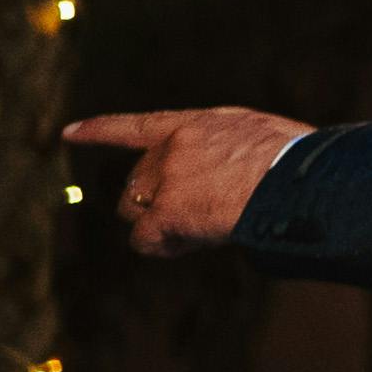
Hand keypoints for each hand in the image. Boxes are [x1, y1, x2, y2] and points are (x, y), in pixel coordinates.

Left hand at [66, 108, 307, 254]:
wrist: (302, 181)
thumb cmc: (303, 166)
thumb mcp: (265, 139)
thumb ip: (231, 149)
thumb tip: (229, 176)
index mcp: (201, 123)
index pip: (140, 126)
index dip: (101, 130)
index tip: (68, 132)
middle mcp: (176, 145)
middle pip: (138, 181)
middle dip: (157, 203)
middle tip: (202, 217)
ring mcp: (169, 177)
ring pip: (136, 211)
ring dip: (162, 225)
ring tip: (205, 229)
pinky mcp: (168, 210)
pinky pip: (146, 240)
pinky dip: (164, 247)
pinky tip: (190, 245)